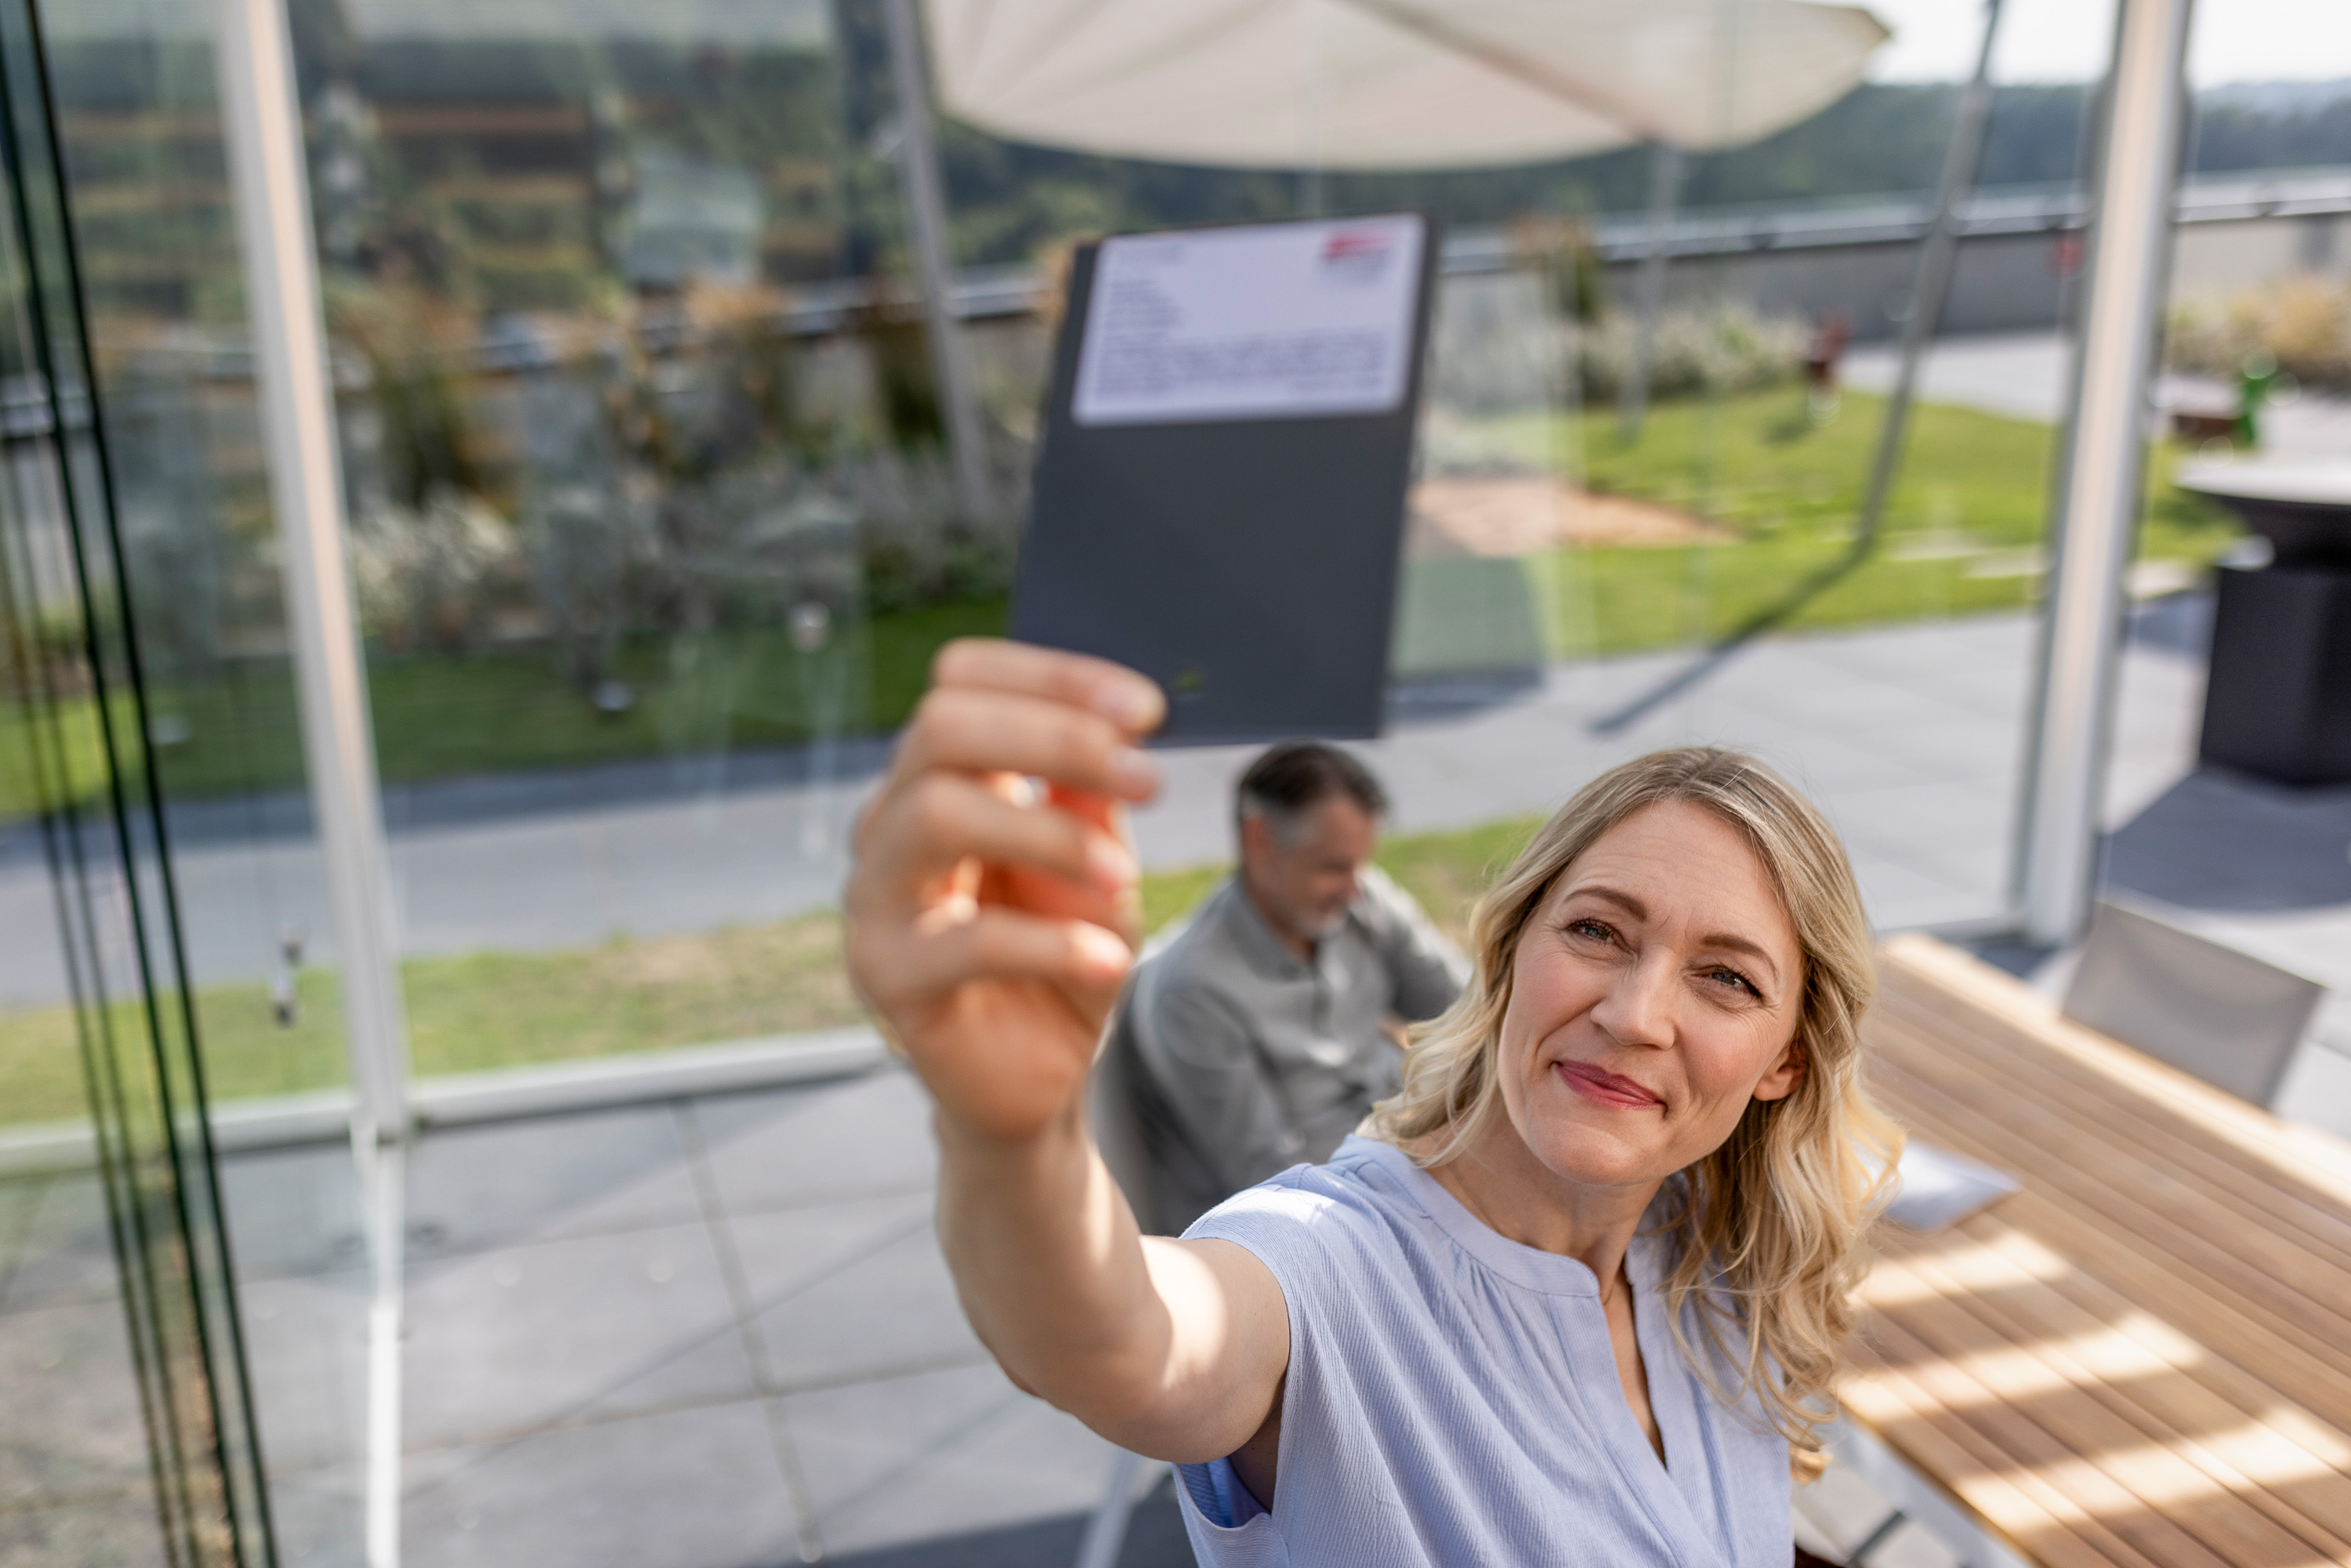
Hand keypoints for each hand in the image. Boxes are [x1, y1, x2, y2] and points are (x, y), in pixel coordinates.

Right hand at [847, 639, 1165, 1141]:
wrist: (1043, 1074)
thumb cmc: (1065, 951)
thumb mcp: (1097, 855)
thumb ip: (1092, 789)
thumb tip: (1118, 719)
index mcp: (941, 775)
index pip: (963, 679)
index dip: (1053, 675)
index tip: (1149, 711)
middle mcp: (892, 821)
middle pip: (941, 728)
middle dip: (1057, 738)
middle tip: (1149, 777)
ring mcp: (877, 896)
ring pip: (935, 813)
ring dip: (1049, 834)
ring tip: (1123, 878)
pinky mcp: (886, 976)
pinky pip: (963, 940)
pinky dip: (1052, 942)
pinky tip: (1107, 958)